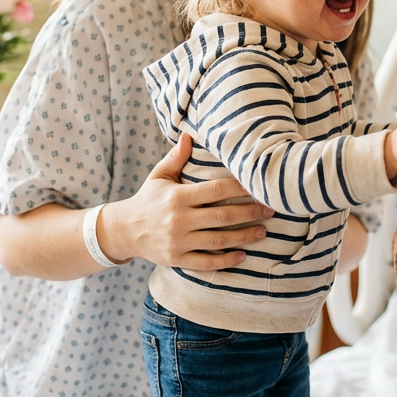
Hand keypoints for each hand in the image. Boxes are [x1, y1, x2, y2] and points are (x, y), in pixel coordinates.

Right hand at [100, 134, 275, 269]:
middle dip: (250, 213)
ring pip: (219, 241)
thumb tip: (189, 134)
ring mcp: (178, 242)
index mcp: (178, 196)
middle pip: (222, 217)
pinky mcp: (177, 260)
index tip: (258, 186)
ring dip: (244, 237)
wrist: (124, 230)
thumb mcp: (159, 176)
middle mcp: (179, 219)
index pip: (215, 190)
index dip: (240, 188)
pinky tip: (243, 256)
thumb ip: (176, 157)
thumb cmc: (147, 199)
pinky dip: (226, 260)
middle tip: (271, 209)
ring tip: (263, 231)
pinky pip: (206, 262)